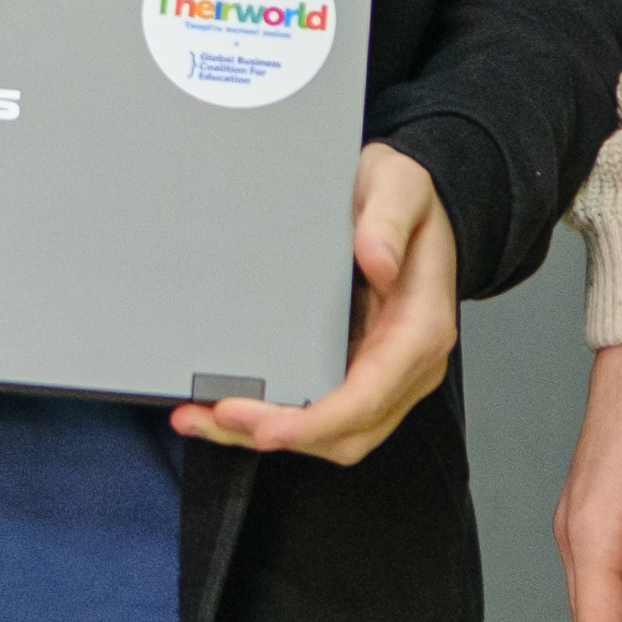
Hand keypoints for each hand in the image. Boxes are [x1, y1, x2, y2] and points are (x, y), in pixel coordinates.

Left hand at [176, 140, 453, 464]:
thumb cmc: (404, 198)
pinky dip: (271, 420)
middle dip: (279, 434)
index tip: (268, 428)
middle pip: (345, 431)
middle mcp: (406, 364)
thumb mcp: (399, 187)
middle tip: (216, 415)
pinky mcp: (356, 371)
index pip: (370, 396)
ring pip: (329, 434)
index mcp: (420, 329)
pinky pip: (319, 415)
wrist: (410, 201)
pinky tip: (223, 412)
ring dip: (264, 435)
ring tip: (201, 418)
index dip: (317, 421)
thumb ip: (387, 221)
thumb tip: (378, 261)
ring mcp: (382, 374)